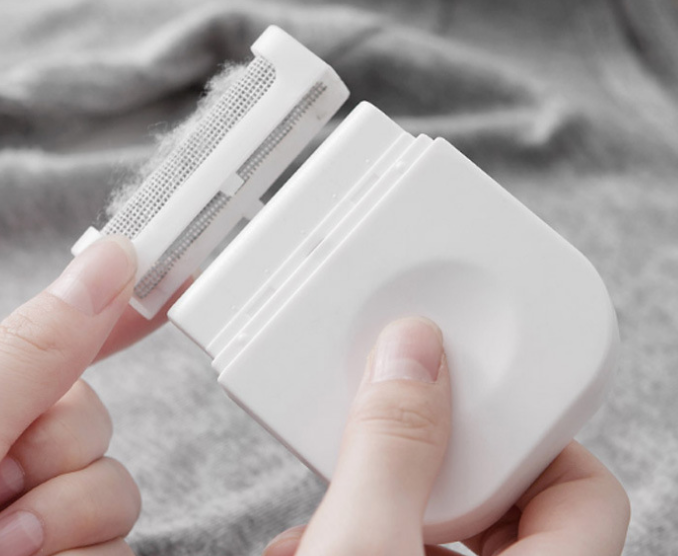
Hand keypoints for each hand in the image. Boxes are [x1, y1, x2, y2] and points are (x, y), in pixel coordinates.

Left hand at [0, 236, 166, 555]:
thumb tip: (107, 262)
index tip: (161, 269)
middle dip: (60, 454)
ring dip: (66, 524)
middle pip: (92, 413)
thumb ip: (34, 352)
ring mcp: (28, 513)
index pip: (52, 334)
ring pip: (113, 483)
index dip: (108, 303)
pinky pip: (117, 539)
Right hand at [263, 317, 629, 555]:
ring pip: (440, 529)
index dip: (527, 430)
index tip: (469, 392)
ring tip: (328, 490)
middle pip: (501, 496)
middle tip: (387, 429)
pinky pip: (401, 551)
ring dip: (378, 498)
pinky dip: (357, 534)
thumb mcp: (362, 546)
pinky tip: (305, 536)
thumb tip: (410, 351)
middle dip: (431, 458)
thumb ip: (390, 448)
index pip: (582, 483)